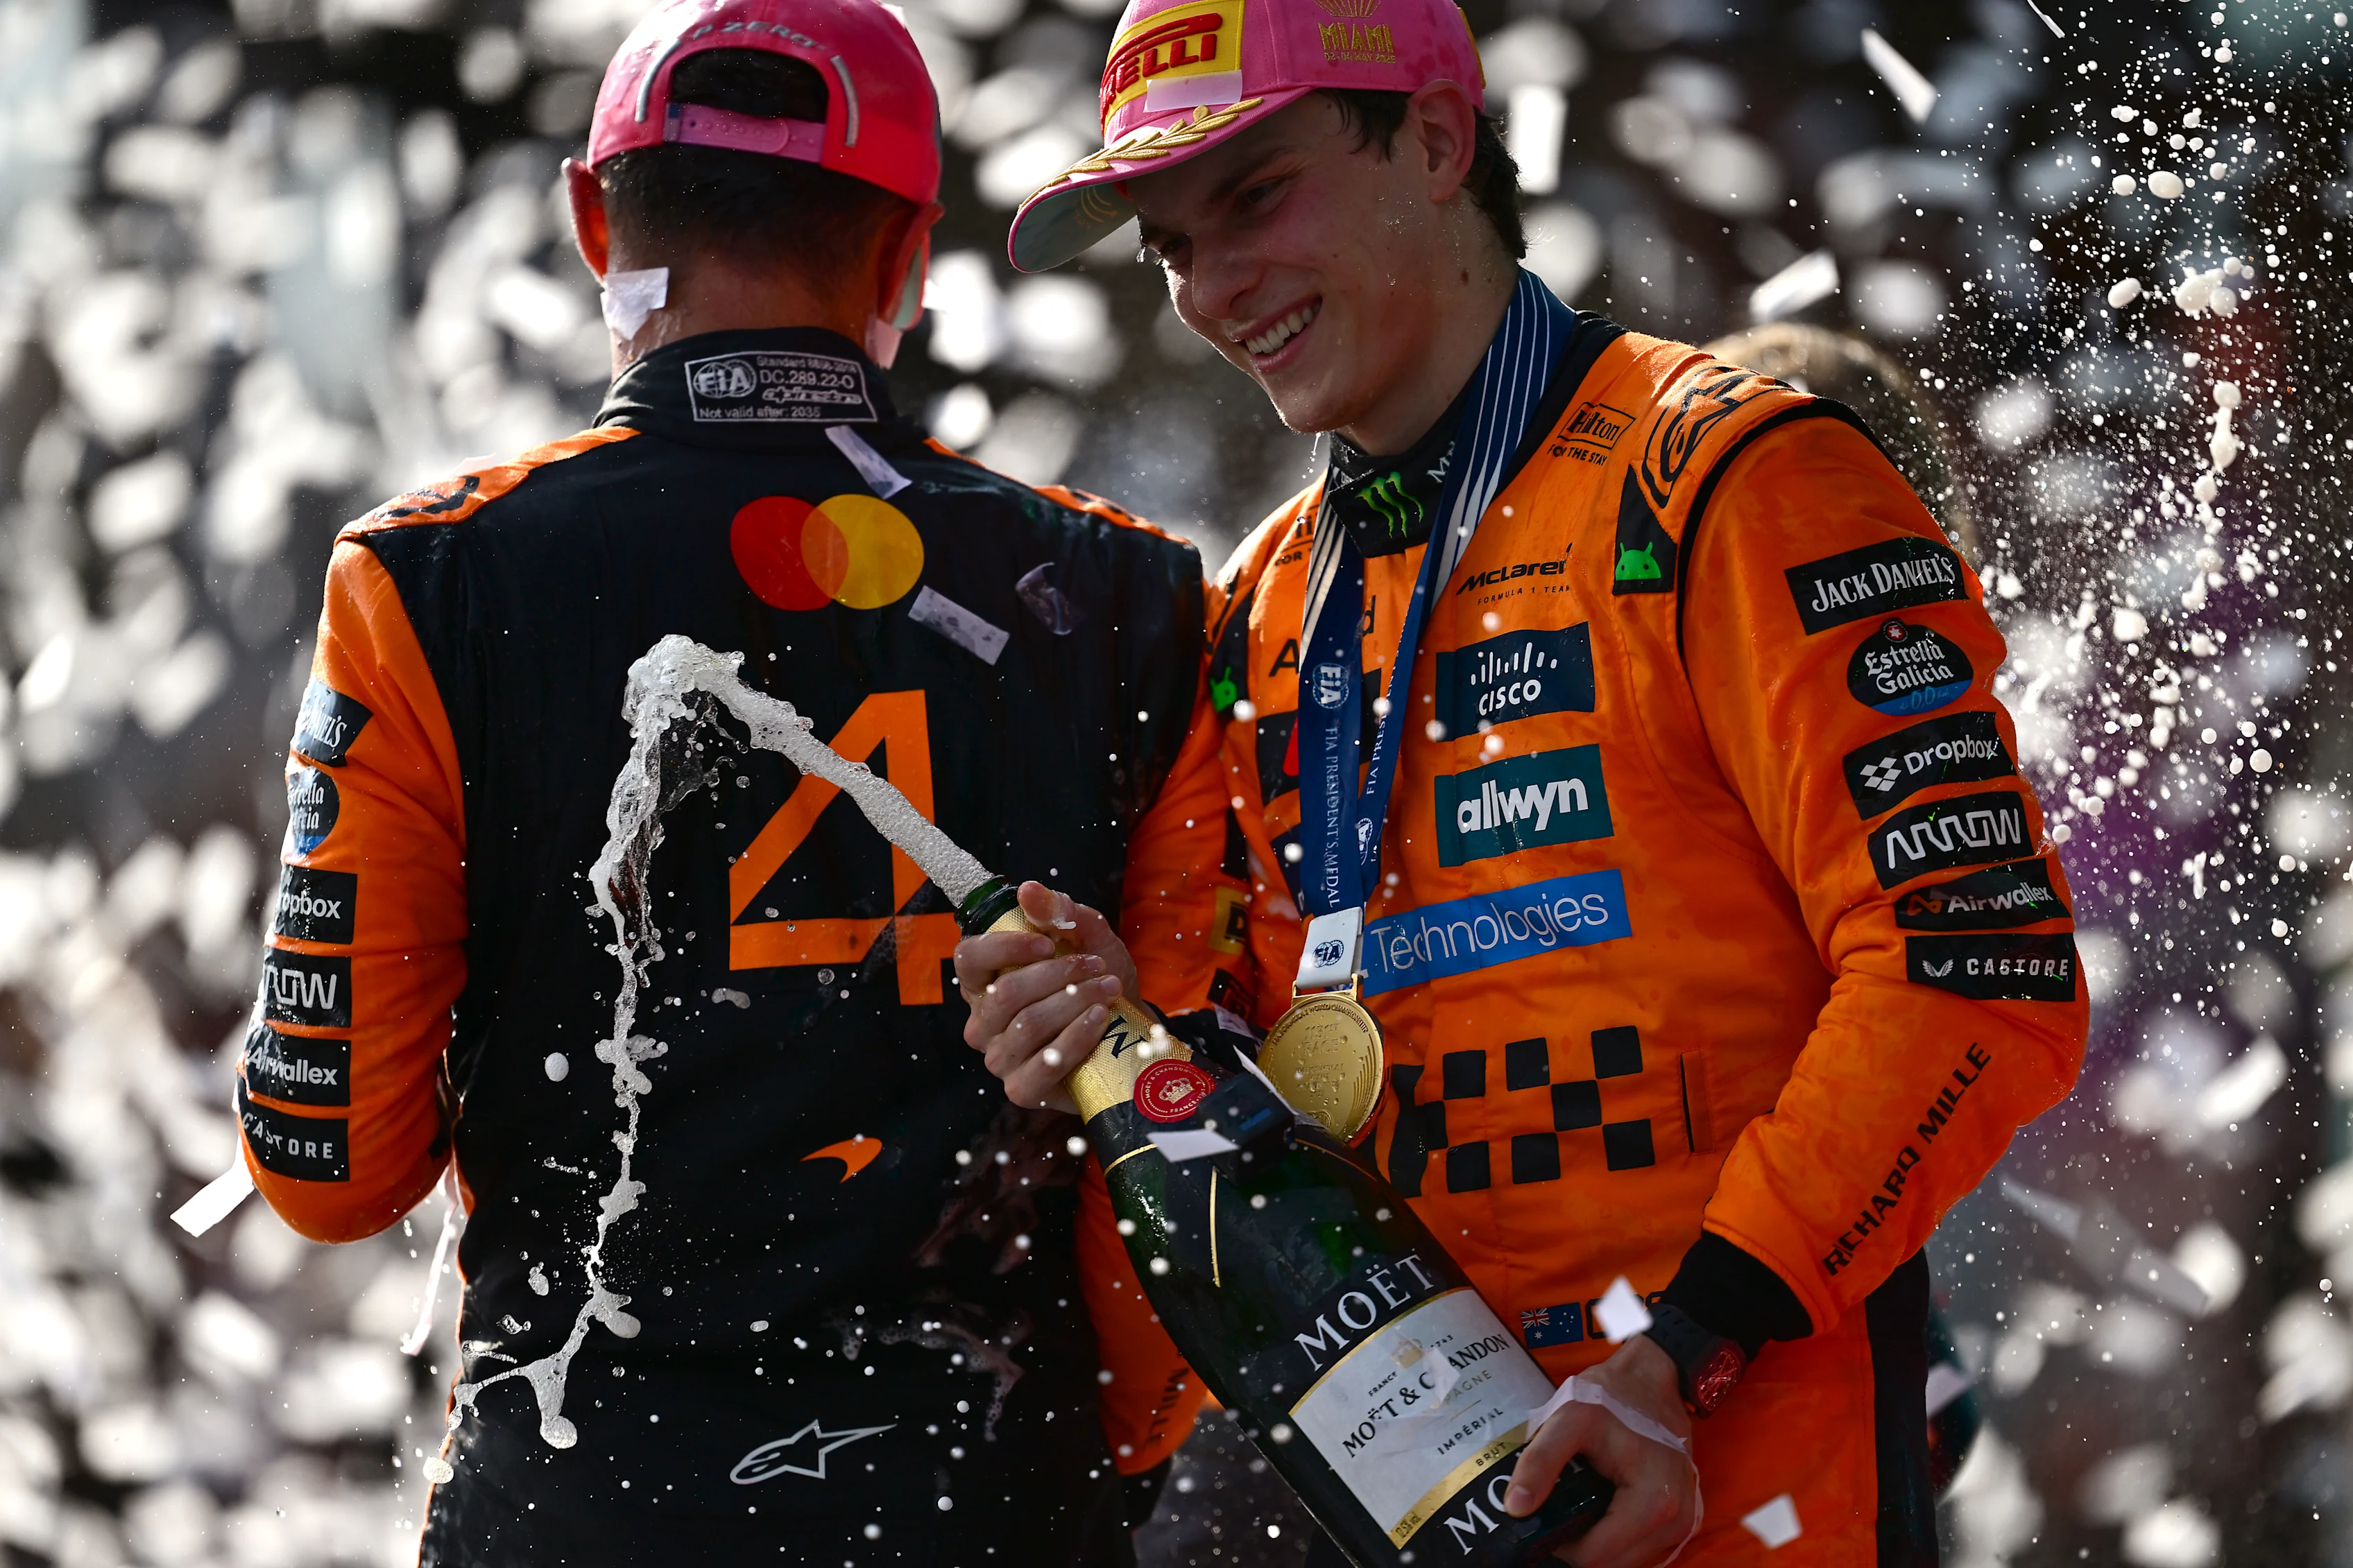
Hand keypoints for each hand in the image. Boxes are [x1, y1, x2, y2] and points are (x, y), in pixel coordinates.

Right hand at [953, 881, 1139, 1112]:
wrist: (1129, 1033)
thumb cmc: (1097, 980)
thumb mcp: (1088, 938)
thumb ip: (1060, 912)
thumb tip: (1028, 890)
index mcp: (985, 981)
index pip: (968, 958)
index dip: (1006, 946)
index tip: (1048, 942)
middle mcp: (982, 1022)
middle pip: (1005, 994)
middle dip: (1058, 975)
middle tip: (1096, 967)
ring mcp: (999, 1058)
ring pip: (1027, 1026)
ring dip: (1074, 1003)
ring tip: (1107, 989)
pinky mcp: (1022, 1089)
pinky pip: (1043, 1064)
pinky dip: (1076, 1038)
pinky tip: (1099, 1020)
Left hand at [1505, 1335, 1697, 1567]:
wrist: (1654, 1378)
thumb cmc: (1613, 1396)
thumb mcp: (1569, 1418)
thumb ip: (1540, 1462)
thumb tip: (1515, 1508)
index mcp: (1654, 1503)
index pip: (1594, 1557)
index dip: (1560, 1544)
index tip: (1538, 1518)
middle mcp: (1675, 1523)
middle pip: (1611, 1564)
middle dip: (1577, 1546)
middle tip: (1552, 1513)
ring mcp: (1682, 1524)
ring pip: (1625, 1561)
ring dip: (1596, 1544)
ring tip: (1573, 1507)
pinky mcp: (1680, 1520)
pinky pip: (1639, 1548)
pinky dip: (1614, 1538)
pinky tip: (1595, 1509)